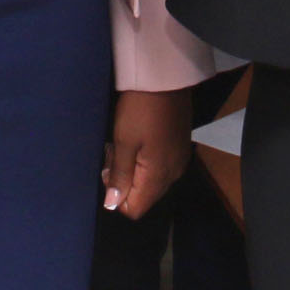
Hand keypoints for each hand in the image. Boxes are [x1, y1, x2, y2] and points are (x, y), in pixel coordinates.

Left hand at [105, 87, 191, 218]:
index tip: (109, 170)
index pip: (135, 209)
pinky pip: (159, 167)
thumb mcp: (123, 142)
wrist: (165, 80)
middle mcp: (173, 174)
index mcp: (158, 176)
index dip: (117, 197)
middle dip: (124, 182)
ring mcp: (178, 161)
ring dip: (133, 170)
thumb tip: (112, 205)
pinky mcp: (180, 148)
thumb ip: (119, 176)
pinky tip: (138, 140)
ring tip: (123, 143)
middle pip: (144, 196)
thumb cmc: (140, 110)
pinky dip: (144, 161)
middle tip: (113, 153)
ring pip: (150, 181)